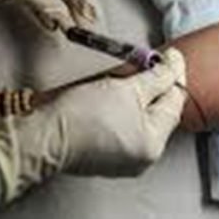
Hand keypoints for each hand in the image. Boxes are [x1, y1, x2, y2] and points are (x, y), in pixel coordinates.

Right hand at [0, 48, 186, 199]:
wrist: (43, 136)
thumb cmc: (83, 115)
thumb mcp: (127, 89)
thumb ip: (156, 77)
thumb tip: (176, 64)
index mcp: (153, 145)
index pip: (175, 103)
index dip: (173, 76)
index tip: (170, 56)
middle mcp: (143, 158)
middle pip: (159, 113)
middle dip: (155, 86)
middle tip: (149, 63)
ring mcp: (123, 161)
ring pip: (141, 119)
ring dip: (139, 97)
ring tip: (129, 77)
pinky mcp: (104, 157)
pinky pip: (124, 128)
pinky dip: (124, 111)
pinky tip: (114, 96)